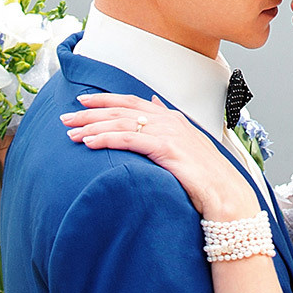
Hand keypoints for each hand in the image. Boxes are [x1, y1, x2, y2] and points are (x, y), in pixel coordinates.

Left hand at [62, 92, 260, 220]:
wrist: (226, 193)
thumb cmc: (206, 174)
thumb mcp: (187, 142)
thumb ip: (168, 123)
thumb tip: (154, 103)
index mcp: (171, 117)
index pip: (131, 101)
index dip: (105, 99)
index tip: (83, 101)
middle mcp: (168, 120)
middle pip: (121, 110)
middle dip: (90, 112)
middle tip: (66, 117)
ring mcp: (168, 132)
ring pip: (122, 123)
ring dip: (93, 126)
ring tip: (72, 133)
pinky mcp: (166, 148)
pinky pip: (129, 140)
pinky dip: (107, 139)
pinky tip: (90, 142)